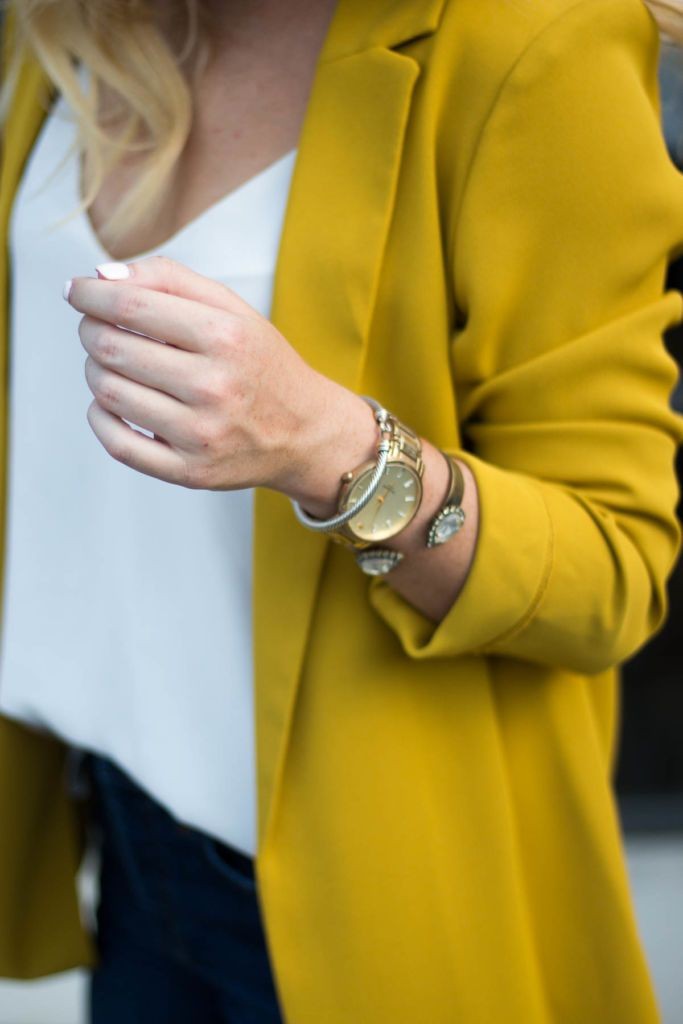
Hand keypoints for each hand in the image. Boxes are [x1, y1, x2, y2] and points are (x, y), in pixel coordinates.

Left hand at [63, 255, 343, 492]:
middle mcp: (214, 387)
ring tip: (112, 364)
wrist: (306, 433)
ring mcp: (200, 435)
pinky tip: (111, 402)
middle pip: (113, 349)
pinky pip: (117, 443)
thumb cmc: (262, 366)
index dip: (90, 295)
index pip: (131, 307)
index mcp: (226, 338)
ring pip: (108, 393)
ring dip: (95, 371)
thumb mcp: (233, 310)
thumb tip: (101, 276)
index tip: (76, 291)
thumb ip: (170, 281)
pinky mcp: (190, 472)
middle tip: (95, 327)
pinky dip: (100, 417)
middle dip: (90, 330)